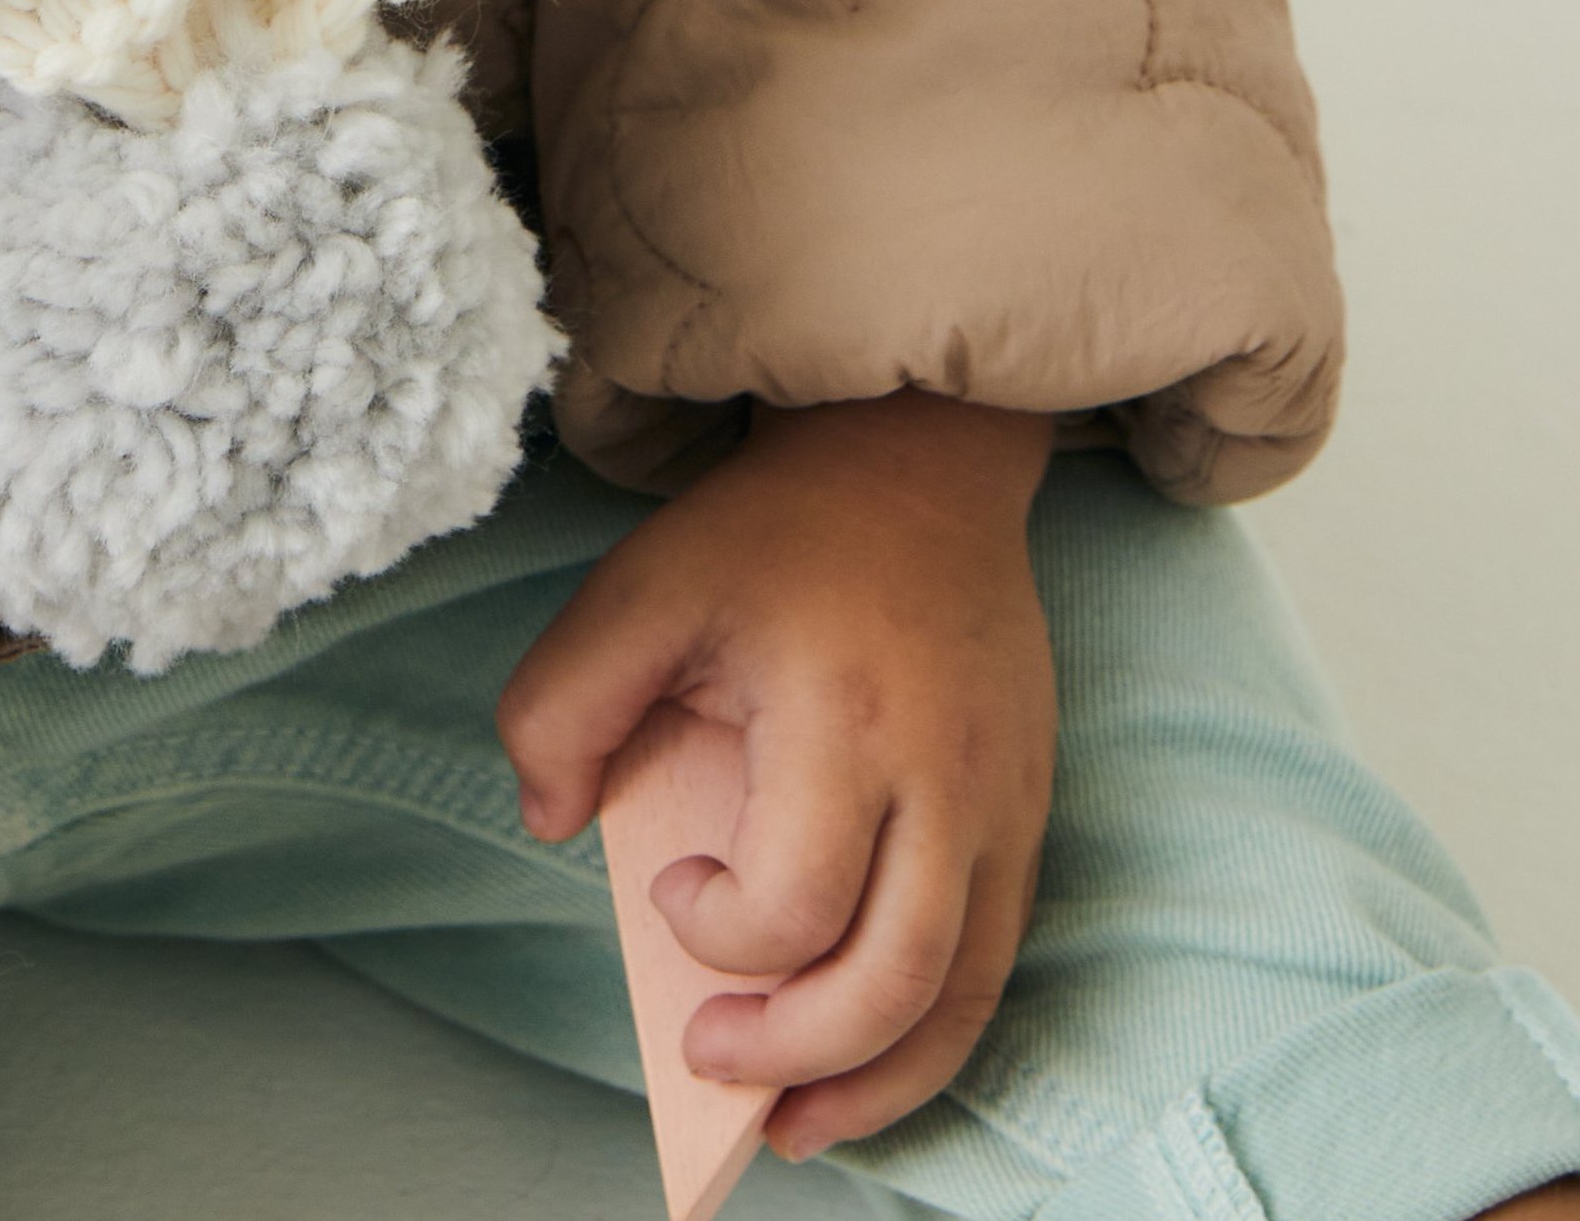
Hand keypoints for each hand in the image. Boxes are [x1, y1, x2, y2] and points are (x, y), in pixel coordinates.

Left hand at [499, 390, 1057, 1163]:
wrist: (919, 457)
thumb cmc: (774, 533)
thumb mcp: (640, 585)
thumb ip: (560, 702)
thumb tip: (550, 821)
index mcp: (846, 715)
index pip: (796, 901)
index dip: (719, 931)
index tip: (671, 887)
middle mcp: (946, 775)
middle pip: (894, 980)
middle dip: (796, 1053)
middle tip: (709, 1054)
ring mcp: (1004, 802)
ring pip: (961, 998)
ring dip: (876, 1084)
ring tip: (789, 1121)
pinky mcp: (1030, 813)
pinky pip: (995, 963)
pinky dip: (932, 1038)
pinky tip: (864, 1064)